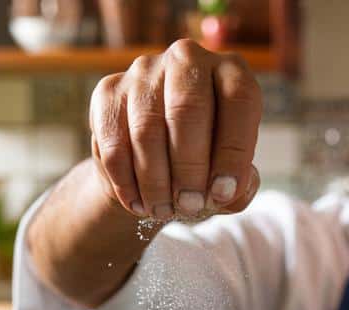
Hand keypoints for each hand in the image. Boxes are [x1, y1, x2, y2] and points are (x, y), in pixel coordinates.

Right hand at [89, 39, 262, 219]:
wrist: (153, 159)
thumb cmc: (204, 163)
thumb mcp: (230, 175)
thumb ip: (240, 186)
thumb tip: (227, 190)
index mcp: (230, 71)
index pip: (239, 100)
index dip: (234, 151)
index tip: (224, 193)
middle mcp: (187, 59)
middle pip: (188, 109)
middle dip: (190, 168)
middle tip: (191, 205)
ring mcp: (144, 71)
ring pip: (147, 129)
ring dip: (156, 180)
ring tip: (164, 211)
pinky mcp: (108, 92)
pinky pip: (113, 141)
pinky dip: (126, 180)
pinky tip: (138, 203)